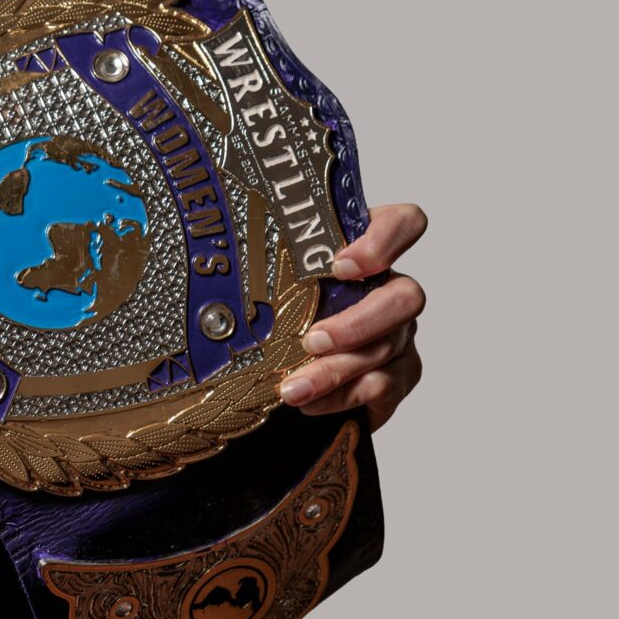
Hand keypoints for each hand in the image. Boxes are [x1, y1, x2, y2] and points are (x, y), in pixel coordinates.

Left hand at [277, 202, 426, 432]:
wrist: (275, 373)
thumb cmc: (276, 310)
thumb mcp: (267, 277)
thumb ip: (260, 252)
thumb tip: (212, 215)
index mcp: (366, 252)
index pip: (404, 224)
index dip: (384, 240)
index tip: (339, 266)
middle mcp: (391, 290)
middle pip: (406, 297)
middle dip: (358, 323)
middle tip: (312, 341)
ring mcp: (400, 333)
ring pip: (387, 348)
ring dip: (335, 370)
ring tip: (292, 388)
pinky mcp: (398, 375)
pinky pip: (384, 386)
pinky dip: (343, 396)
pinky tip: (310, 403)